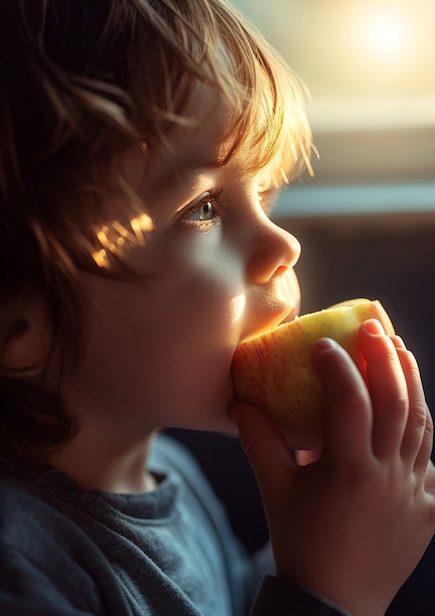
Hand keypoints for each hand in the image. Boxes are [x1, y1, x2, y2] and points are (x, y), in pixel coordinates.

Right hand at [231, 319, 434, 615]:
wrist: (335, 603)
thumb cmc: (299, 541)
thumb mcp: (274, 489)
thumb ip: (258, 441)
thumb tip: (239, 402)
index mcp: (348, 472)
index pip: (350, 402)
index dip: (338, 366)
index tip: (323, 344)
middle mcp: (388, 478)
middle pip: (397, 403)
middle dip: (385, 358)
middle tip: (374, 326)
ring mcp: (414, 493)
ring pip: (423, 425)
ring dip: (412, 383)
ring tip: (401, 351)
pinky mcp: (428, 509)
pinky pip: (431, 458)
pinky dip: (422, 426)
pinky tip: (413, 407)